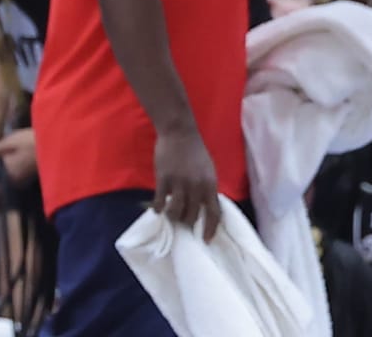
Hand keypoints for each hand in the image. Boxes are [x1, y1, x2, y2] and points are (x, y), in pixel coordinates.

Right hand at [153, 126, 220, 240]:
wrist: (179, 132)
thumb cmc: (195, 150)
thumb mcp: (208, 170)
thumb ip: (207, 188)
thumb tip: (205, 206)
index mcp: (210, 185)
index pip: (214, 213)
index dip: (210, 229)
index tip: (206, 240)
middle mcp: (196, 187)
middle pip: (193, 215)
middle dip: (188, 223)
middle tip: (183, 224)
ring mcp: (179, 183)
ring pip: (176, 211)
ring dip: (173, 217)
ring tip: (170, 216)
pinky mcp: (163, 179)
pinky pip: (161, 200)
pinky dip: (159, 207)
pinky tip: (158, 209)